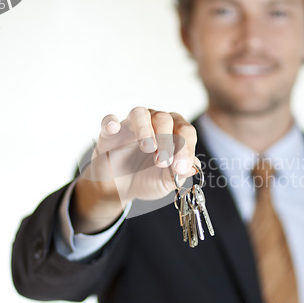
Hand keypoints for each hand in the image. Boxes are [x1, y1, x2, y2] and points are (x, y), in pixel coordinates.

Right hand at [72, 107, 199, 232]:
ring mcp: (131, 125)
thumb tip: (194, 167)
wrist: (120, 189)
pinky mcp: (110, 132)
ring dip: (145, 129)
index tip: (181, 167)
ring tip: (148, 148)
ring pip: (140, 113)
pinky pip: (109, 120)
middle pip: (164, 118)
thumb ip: (180, 174)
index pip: (185, 131)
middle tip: (163, 162)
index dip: (186, 148)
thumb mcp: (166, 182)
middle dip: (166, 140)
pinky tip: (114, 128)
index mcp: (173, 131)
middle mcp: (154, 123)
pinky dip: (111, 122)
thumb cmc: (146, 179)